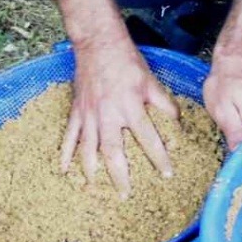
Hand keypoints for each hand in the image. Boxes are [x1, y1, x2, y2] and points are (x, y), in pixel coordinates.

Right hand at [60, 37, 178, 196]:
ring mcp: (89, 114)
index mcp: (130, 106)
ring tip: (94, 190)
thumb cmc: (127, 62)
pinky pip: (69, 136)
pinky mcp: (76, 111)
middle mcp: (108, 114)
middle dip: (120, 176)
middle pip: (114, 152)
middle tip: (126, 196)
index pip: (148, 138)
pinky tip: (64, 171)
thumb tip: (177, 124)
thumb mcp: (151, 81)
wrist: (98, 44)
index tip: (167, 175)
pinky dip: (65, 154)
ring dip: (92, 171)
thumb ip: (164, 104)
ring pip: (88, 149)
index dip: (159, 158)